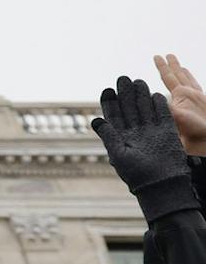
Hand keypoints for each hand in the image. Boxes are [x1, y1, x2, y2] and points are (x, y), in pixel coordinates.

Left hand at [91, 75, 191, 214]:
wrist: (161, 184)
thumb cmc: (136, 174)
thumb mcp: (118, 155)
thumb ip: (109, 136)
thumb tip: (94, 120)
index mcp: (121, 137)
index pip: (114, 116)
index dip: (110, 103)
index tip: (107, 90)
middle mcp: (135, 132)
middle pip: (129, 108)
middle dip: (125, 94)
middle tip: (122, 78)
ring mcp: (152, 131)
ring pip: (145, 109)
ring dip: (141, 96)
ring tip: (137, 81)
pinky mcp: (168, 133)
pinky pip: (163, 115)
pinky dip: (160, 105)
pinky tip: (155, 94)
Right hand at [155, 53, 205, 156]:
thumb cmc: (194, 131)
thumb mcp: (175, 116)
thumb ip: (162, 105)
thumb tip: (150, 96)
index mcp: (181, 94)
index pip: (168, 77)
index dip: (162, 66)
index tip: (157, 56)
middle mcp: (192, 93)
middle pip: (180, 76)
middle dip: (173, 65)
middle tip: (169, 55)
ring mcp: (200, 99)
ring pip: (190, 82)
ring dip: (185, 74)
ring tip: (182, 67)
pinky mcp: (205, 106)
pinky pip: (199, 91)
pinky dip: (195, 87)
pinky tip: (195, 89)